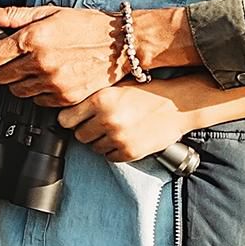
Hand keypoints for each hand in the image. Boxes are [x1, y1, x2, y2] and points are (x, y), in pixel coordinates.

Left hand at [0, 5, 118, 105]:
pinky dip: (38, 91)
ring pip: (17, 91)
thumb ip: (13, 16)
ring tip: (32, 66)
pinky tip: (48, 77)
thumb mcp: (49, 12)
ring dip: (18, 80)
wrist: (122, 44)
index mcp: (34, 39)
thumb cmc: (88, 26)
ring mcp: (54, 83)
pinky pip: (37, 101)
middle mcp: (42, 63)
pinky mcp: (65, 98)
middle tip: (8, 59)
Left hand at [59, 84, 193, 163]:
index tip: (75, 119)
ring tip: (116, 130)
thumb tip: (70, 108)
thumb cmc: (149, 93)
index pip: (65, 119)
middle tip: (99, 124)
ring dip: (101, 141)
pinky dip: (114, 151)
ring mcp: (118, 137)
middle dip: (87, 131)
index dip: (70, 119)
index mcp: (101, 99)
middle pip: (79, 135)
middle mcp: (107, 119)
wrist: (179, 105)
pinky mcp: (130, 152)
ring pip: (93, 148)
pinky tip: (124, 139)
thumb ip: (95, 98)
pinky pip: (109, 157)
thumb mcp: (117, 87)